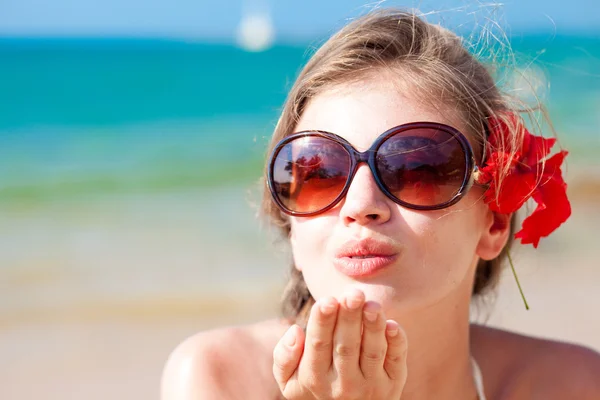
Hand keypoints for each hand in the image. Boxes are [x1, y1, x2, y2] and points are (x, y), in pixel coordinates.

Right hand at [273, 288, 407, 399]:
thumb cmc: (317, 386)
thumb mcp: (290, 380)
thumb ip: (284, 356)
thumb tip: (296, 330)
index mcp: (314, 378)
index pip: (318, 345)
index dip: (322, 321)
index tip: (327, 299)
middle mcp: (342, 385)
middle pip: (346, 346)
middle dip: (349, 318)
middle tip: (353, 293)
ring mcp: (370, 386)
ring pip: (372, 353)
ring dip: (373, 327)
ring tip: (372, 304)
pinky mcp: (393, 385)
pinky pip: (396, 362)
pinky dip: (397, 343)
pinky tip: (393, 324)